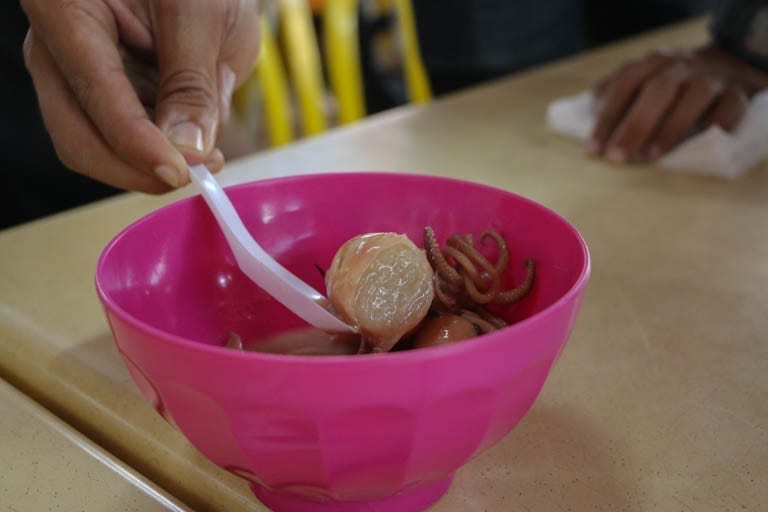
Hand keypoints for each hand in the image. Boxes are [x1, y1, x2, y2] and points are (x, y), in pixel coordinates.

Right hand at [22, 0, 259, 192]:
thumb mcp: (201, 13)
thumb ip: (193, 81)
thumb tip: (187, 148)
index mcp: (65, 9)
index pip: (92, 91)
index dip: (136, 143)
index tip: (181, 170)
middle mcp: (57, 52)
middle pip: (80, 139)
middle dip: (143, 167)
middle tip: (201, 168)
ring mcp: (78, 82)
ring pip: (107, 152)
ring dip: (163, 155)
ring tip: (211, 121)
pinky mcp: (106, 103)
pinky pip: (132, 146)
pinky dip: (170, 146)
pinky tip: (201, 118)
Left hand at [589, 44, 767, 163]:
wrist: (729, 63)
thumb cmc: (674, 85)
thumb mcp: (645, 81)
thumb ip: (619, 99)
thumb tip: (592, 126)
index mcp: (652, 63)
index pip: (626, 84)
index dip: (607, 117)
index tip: (594, 149)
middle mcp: (681, 66)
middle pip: (658, 89)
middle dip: (634, 125)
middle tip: (616, 157)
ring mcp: (711, 77)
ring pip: (696, 95)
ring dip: (671, 127)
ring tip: (651, 157)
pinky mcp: (737, 92)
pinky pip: (730, 106)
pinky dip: (717, 123)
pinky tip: (701, 143)